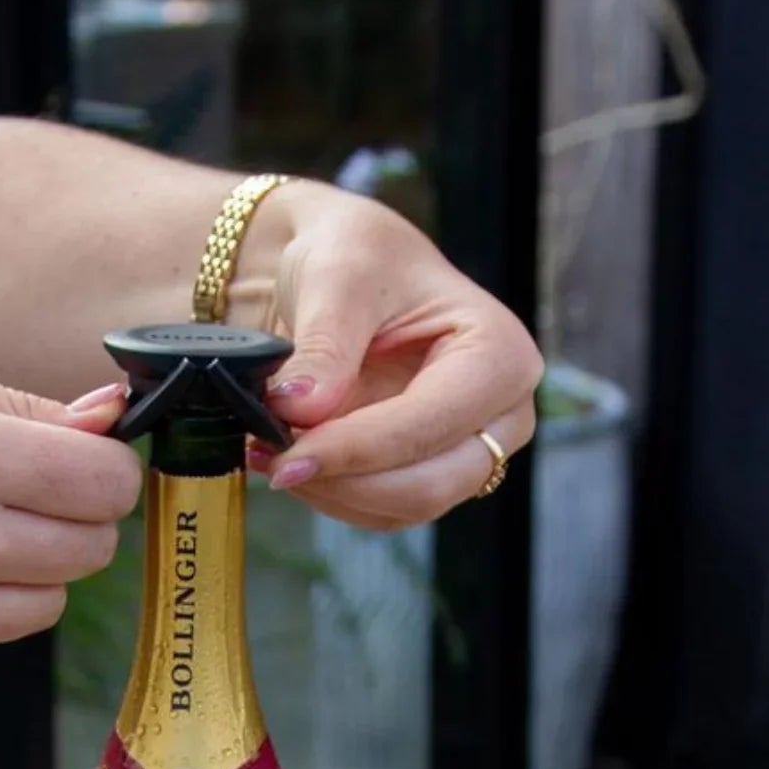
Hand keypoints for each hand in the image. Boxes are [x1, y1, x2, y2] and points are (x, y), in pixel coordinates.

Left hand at [244, 183, 543, 528]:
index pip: (429, 426)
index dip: (356, 450)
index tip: (288, 455)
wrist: (341, 272)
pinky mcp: (427, 472)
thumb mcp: (339, 278)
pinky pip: (380, 510)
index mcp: (499, 354)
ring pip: (401, 508)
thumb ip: (324, 346)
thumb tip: (302, 409)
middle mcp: (499, 413)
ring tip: (270, 452)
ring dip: (329, 493)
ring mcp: (468, 450)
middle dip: (343, 481)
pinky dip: (330, 494)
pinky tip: (290, 459)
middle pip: (426, 486)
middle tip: (273, 460)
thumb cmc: (358, 258)